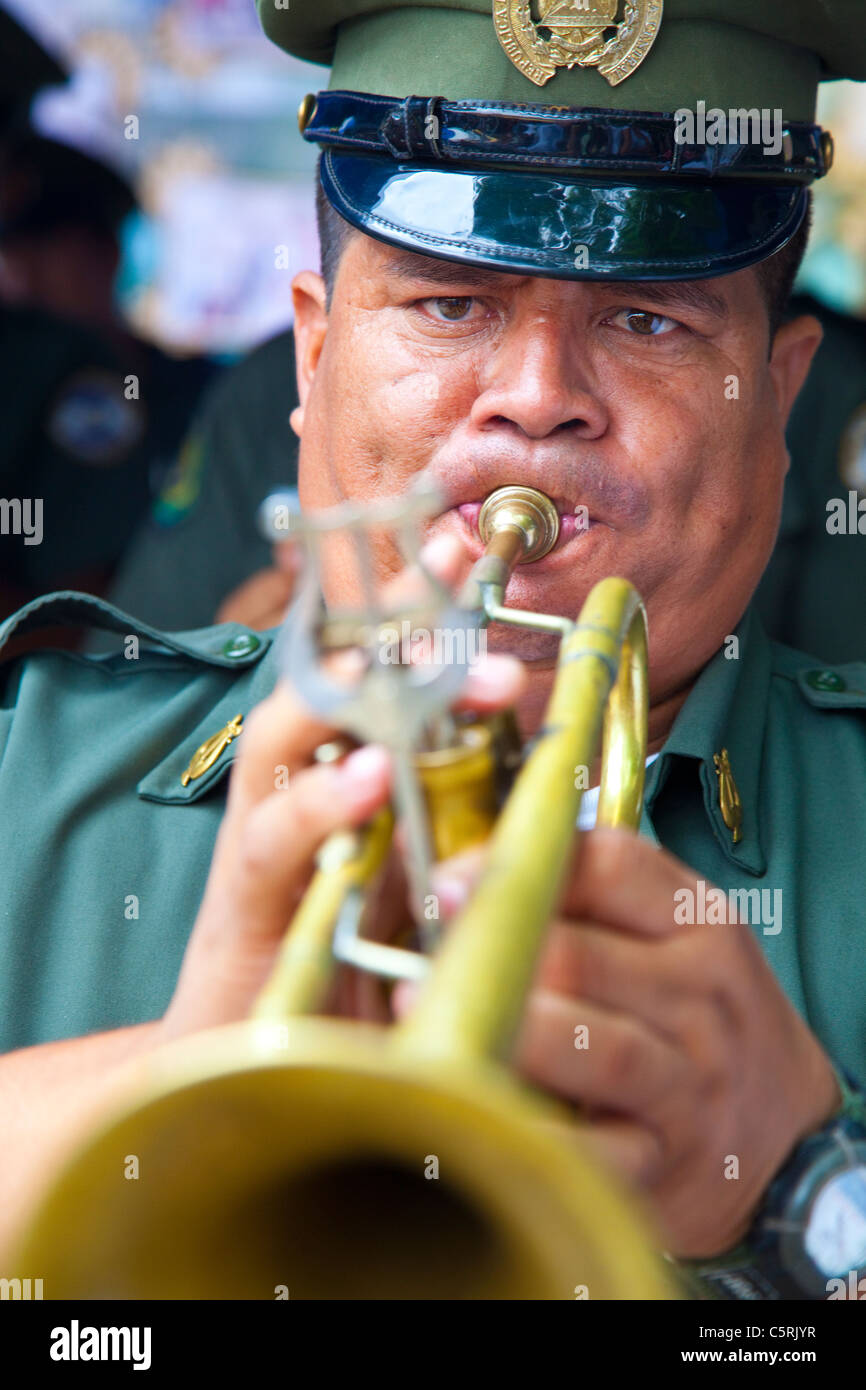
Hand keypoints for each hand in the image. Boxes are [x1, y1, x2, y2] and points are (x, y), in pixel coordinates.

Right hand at [162, 536, 524, 1039]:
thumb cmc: (356, 970)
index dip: (413, 605)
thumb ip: (468, 829)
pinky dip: (319, 805)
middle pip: (328, 678)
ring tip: (420, 663)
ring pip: (286, 736)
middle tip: (455, 568)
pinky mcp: (246, 907)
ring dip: (355, 694)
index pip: (376, 672)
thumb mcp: (428, 885)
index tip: (466, 546)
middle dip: (388, 618)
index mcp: (348, 778)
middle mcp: (298, 791)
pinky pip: (273, 842)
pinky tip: (368, 778)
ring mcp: (265, 841)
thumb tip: (551, 777)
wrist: (260, 1062)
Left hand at [397, 828, 841, 1258]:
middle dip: (487, 956)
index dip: (513, 867)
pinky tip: (481, 1110)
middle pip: (577, 955)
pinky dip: (536, 1132)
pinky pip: (596, 1149)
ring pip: (592, 1045)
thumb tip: (459, 880)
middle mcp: (701, 994)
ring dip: (505, 1033)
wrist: (782, 1136)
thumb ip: (588, 899)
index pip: (605, 865)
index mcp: (697, 920)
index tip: (447, 882)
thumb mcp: (671, 937)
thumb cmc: (698, 1021)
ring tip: (430, 1020)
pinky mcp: (667, 1158)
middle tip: (420, 958)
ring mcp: (689, 1080)